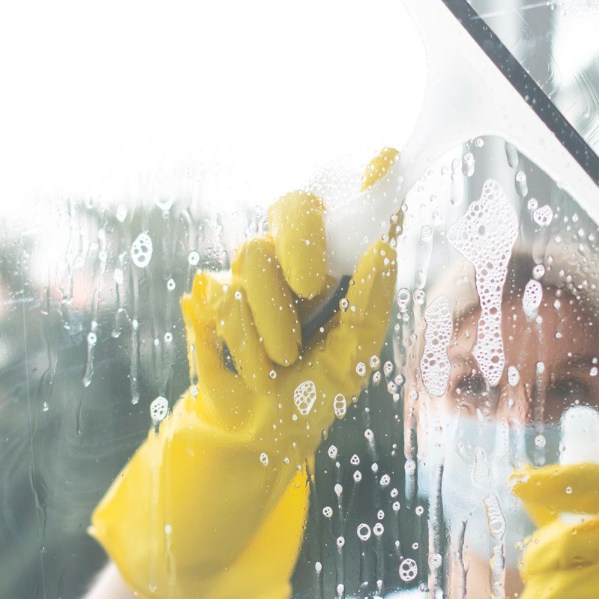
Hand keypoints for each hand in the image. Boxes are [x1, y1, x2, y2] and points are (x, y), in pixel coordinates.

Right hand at [90, 149, 399, 598]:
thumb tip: (379, 250)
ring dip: (271, 323)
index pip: (355, 215)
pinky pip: (218, 297)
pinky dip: (240, 343)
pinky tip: (253, 372)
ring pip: (252, 256)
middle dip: (302, 243)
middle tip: (311, 286)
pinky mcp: (210, 300)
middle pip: (293, 205)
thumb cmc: (311, 397)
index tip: (388, 157)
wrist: (253, 440)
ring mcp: (250, 276)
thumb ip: (369, 306)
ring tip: (281, 364)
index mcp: (335, 271)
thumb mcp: (353, 358)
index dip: (371, 181)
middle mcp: (293, 262)